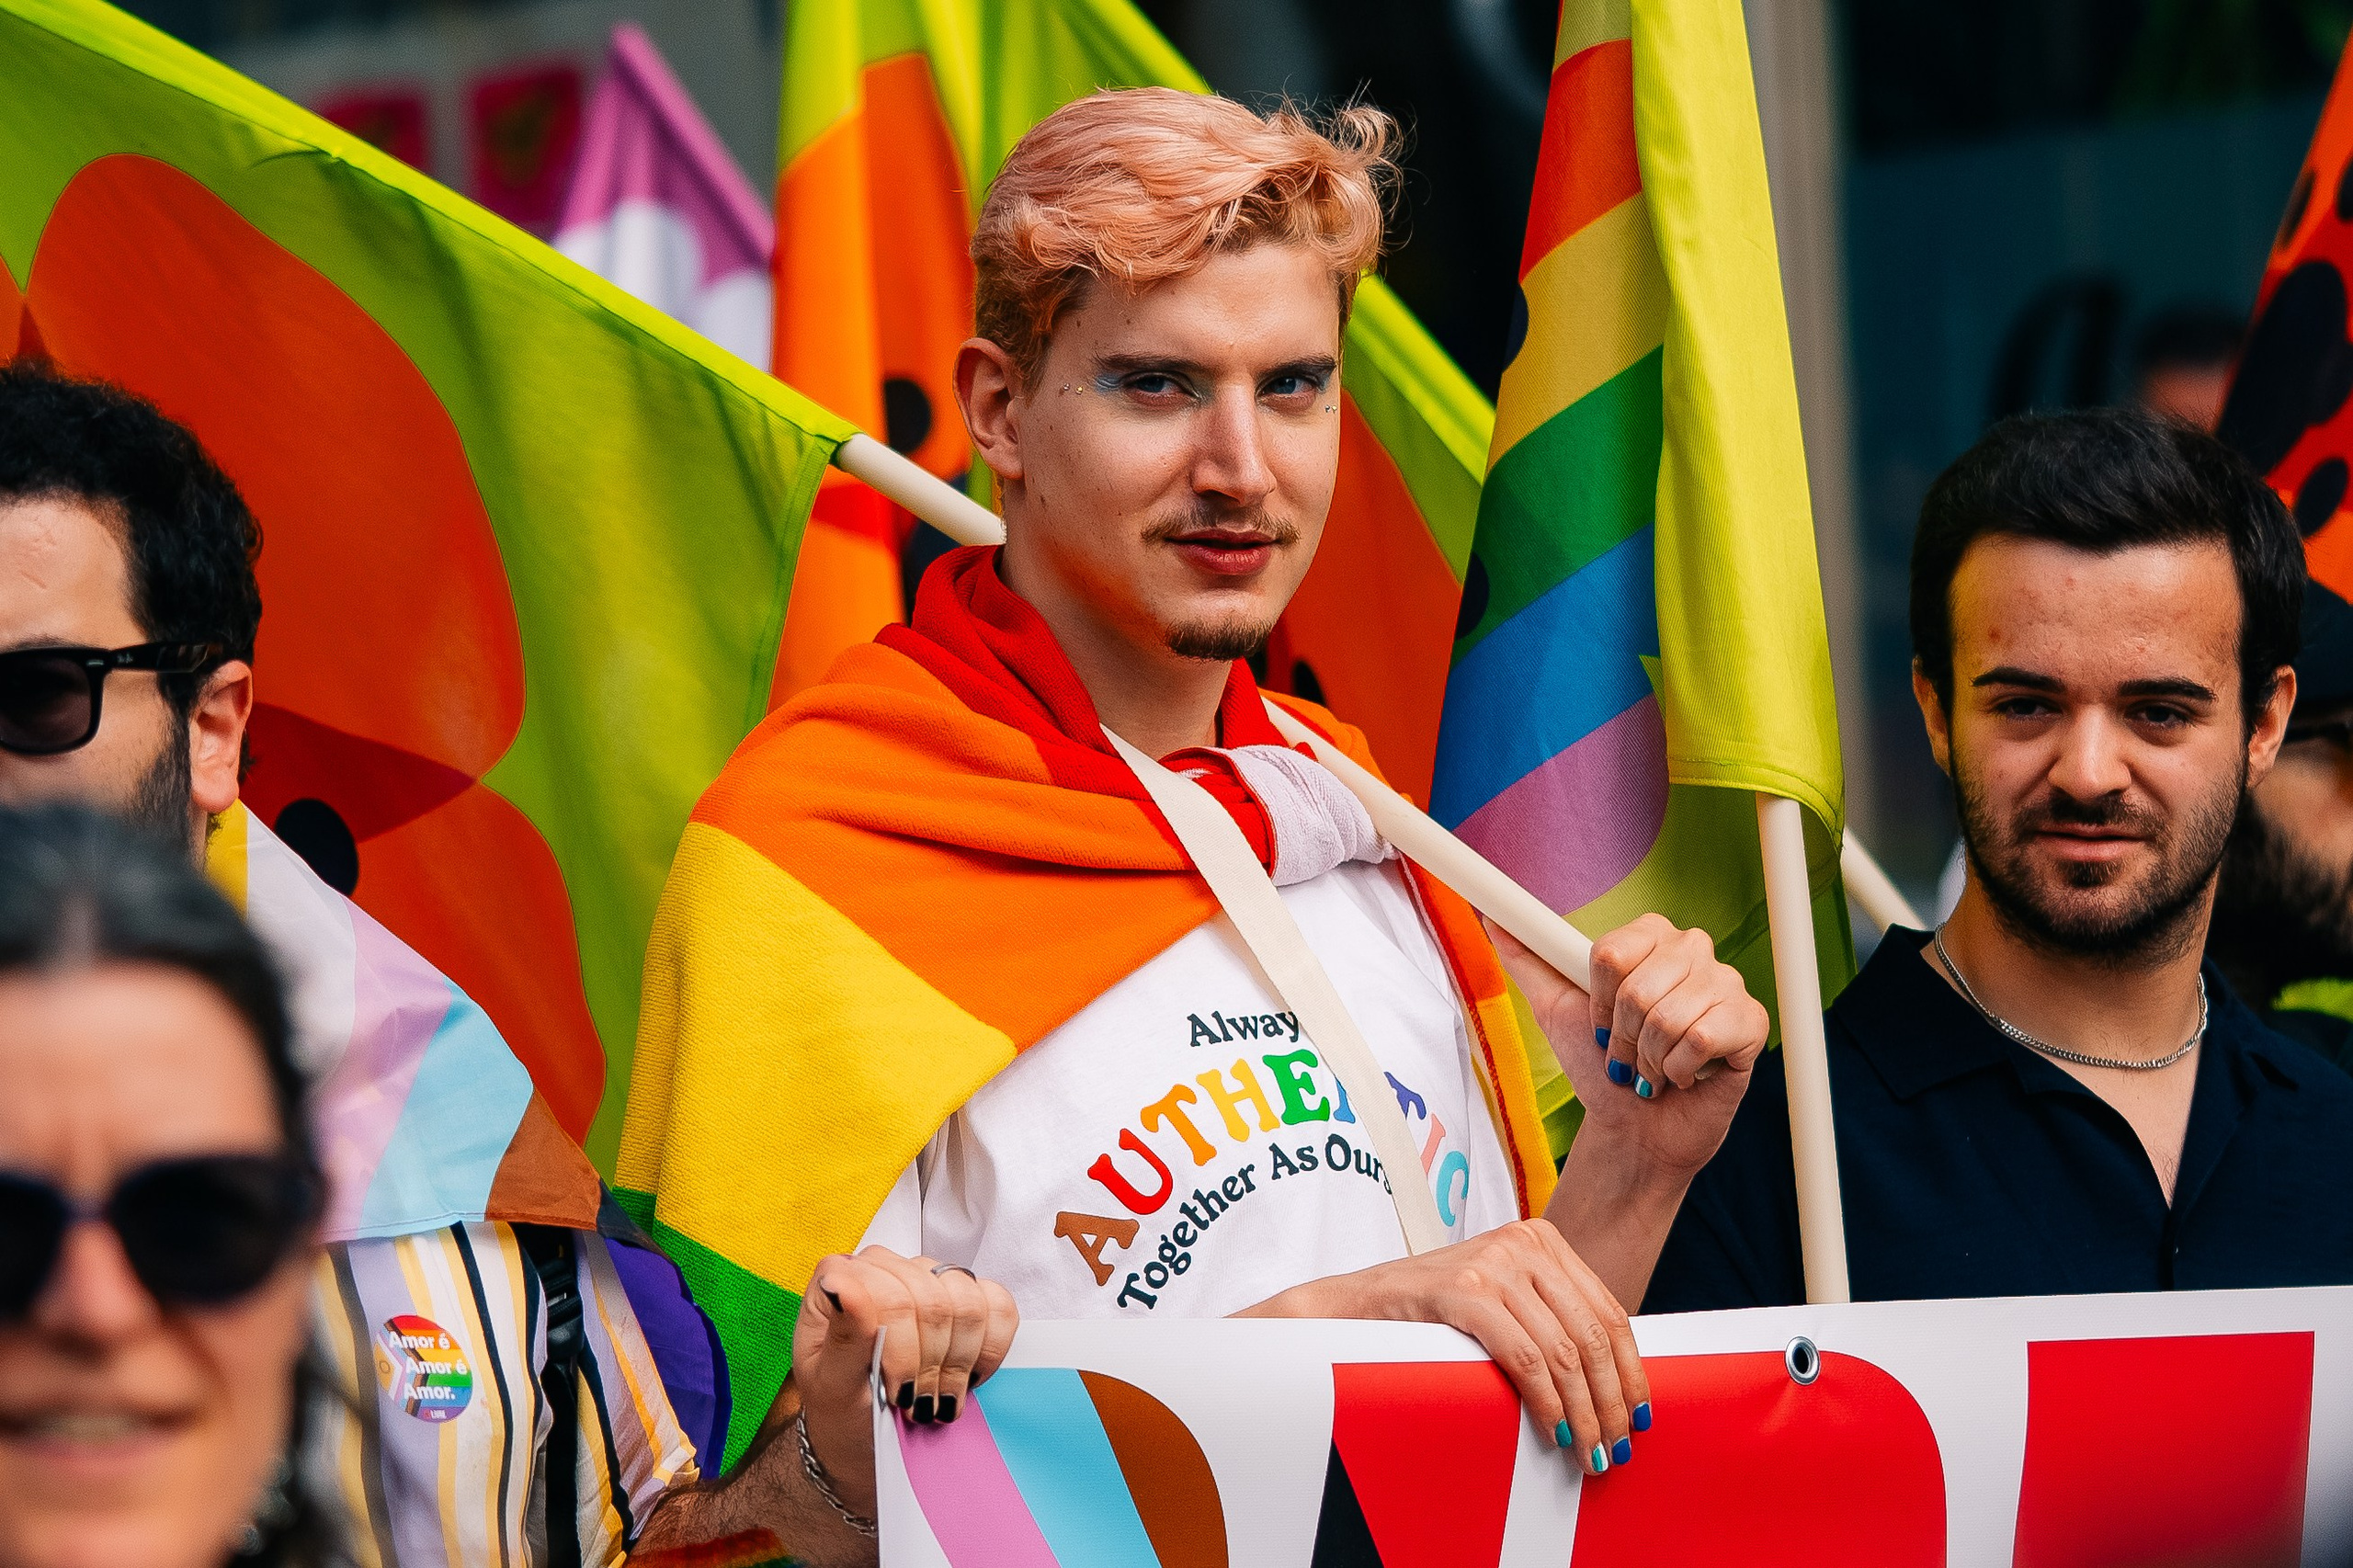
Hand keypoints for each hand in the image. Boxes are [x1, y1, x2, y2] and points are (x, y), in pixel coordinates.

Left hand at [787, 1249, 1019, 1516]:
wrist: (864, 1428)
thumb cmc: (839, 1406)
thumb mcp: (832, 1385)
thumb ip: (842, 1336)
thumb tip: (840, 1285)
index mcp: (840, 1276)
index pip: (893, 1298)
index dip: (904, 1352)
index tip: (898, 1394)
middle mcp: (884, 1266)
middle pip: (934, 1301)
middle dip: (931, 1364)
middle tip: (917, 1404)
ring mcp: (926, 1275)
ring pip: (968, 1301)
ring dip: (959, 1361)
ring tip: (938, 1396)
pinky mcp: (962, 1293)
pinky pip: (998, 1303)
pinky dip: (991, 1347)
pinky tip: (967, 1376)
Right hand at [1238, 1219, 1648, 1472]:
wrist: (1353, 1306)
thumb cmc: (1432, 1314)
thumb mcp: (1503, 1301)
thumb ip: (1550, 1319)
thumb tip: (1614, 1381)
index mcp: (1542, 1239)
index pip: (1608, 1312)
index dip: (1630, 1372)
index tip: (1638, 1417)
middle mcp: (1524, 1242)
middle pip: (1591, 1334)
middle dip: (1610, 1401)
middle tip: (1613, 1448)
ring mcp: (1493, 1261)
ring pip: (1563, 1351)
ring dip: (1582, 1412)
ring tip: (1586, 1452)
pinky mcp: (1464, 1288)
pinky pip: (1523, 1357)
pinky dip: (1545, 1402)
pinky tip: (1553, 1431)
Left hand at [1488, 913, 1763, 1180]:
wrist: (1634, 1128)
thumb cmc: (1600, 1065)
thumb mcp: (1554, 1009)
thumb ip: (1527, 959)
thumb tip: (1491, 917)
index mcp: (1651, 936)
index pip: (1611, 953)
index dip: (1597, 1001)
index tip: (1598, 1023)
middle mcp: (1693, 950)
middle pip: (1636, 988)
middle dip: (1620, 1037)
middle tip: (1627, 1054)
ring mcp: (1728, 984)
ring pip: (1667, 1016)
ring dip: (1648, 1059)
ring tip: (1653, 1068)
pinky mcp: (1752, 1023)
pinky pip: (1702, 1038)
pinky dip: (1678, 1071)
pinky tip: (1683, 1077)